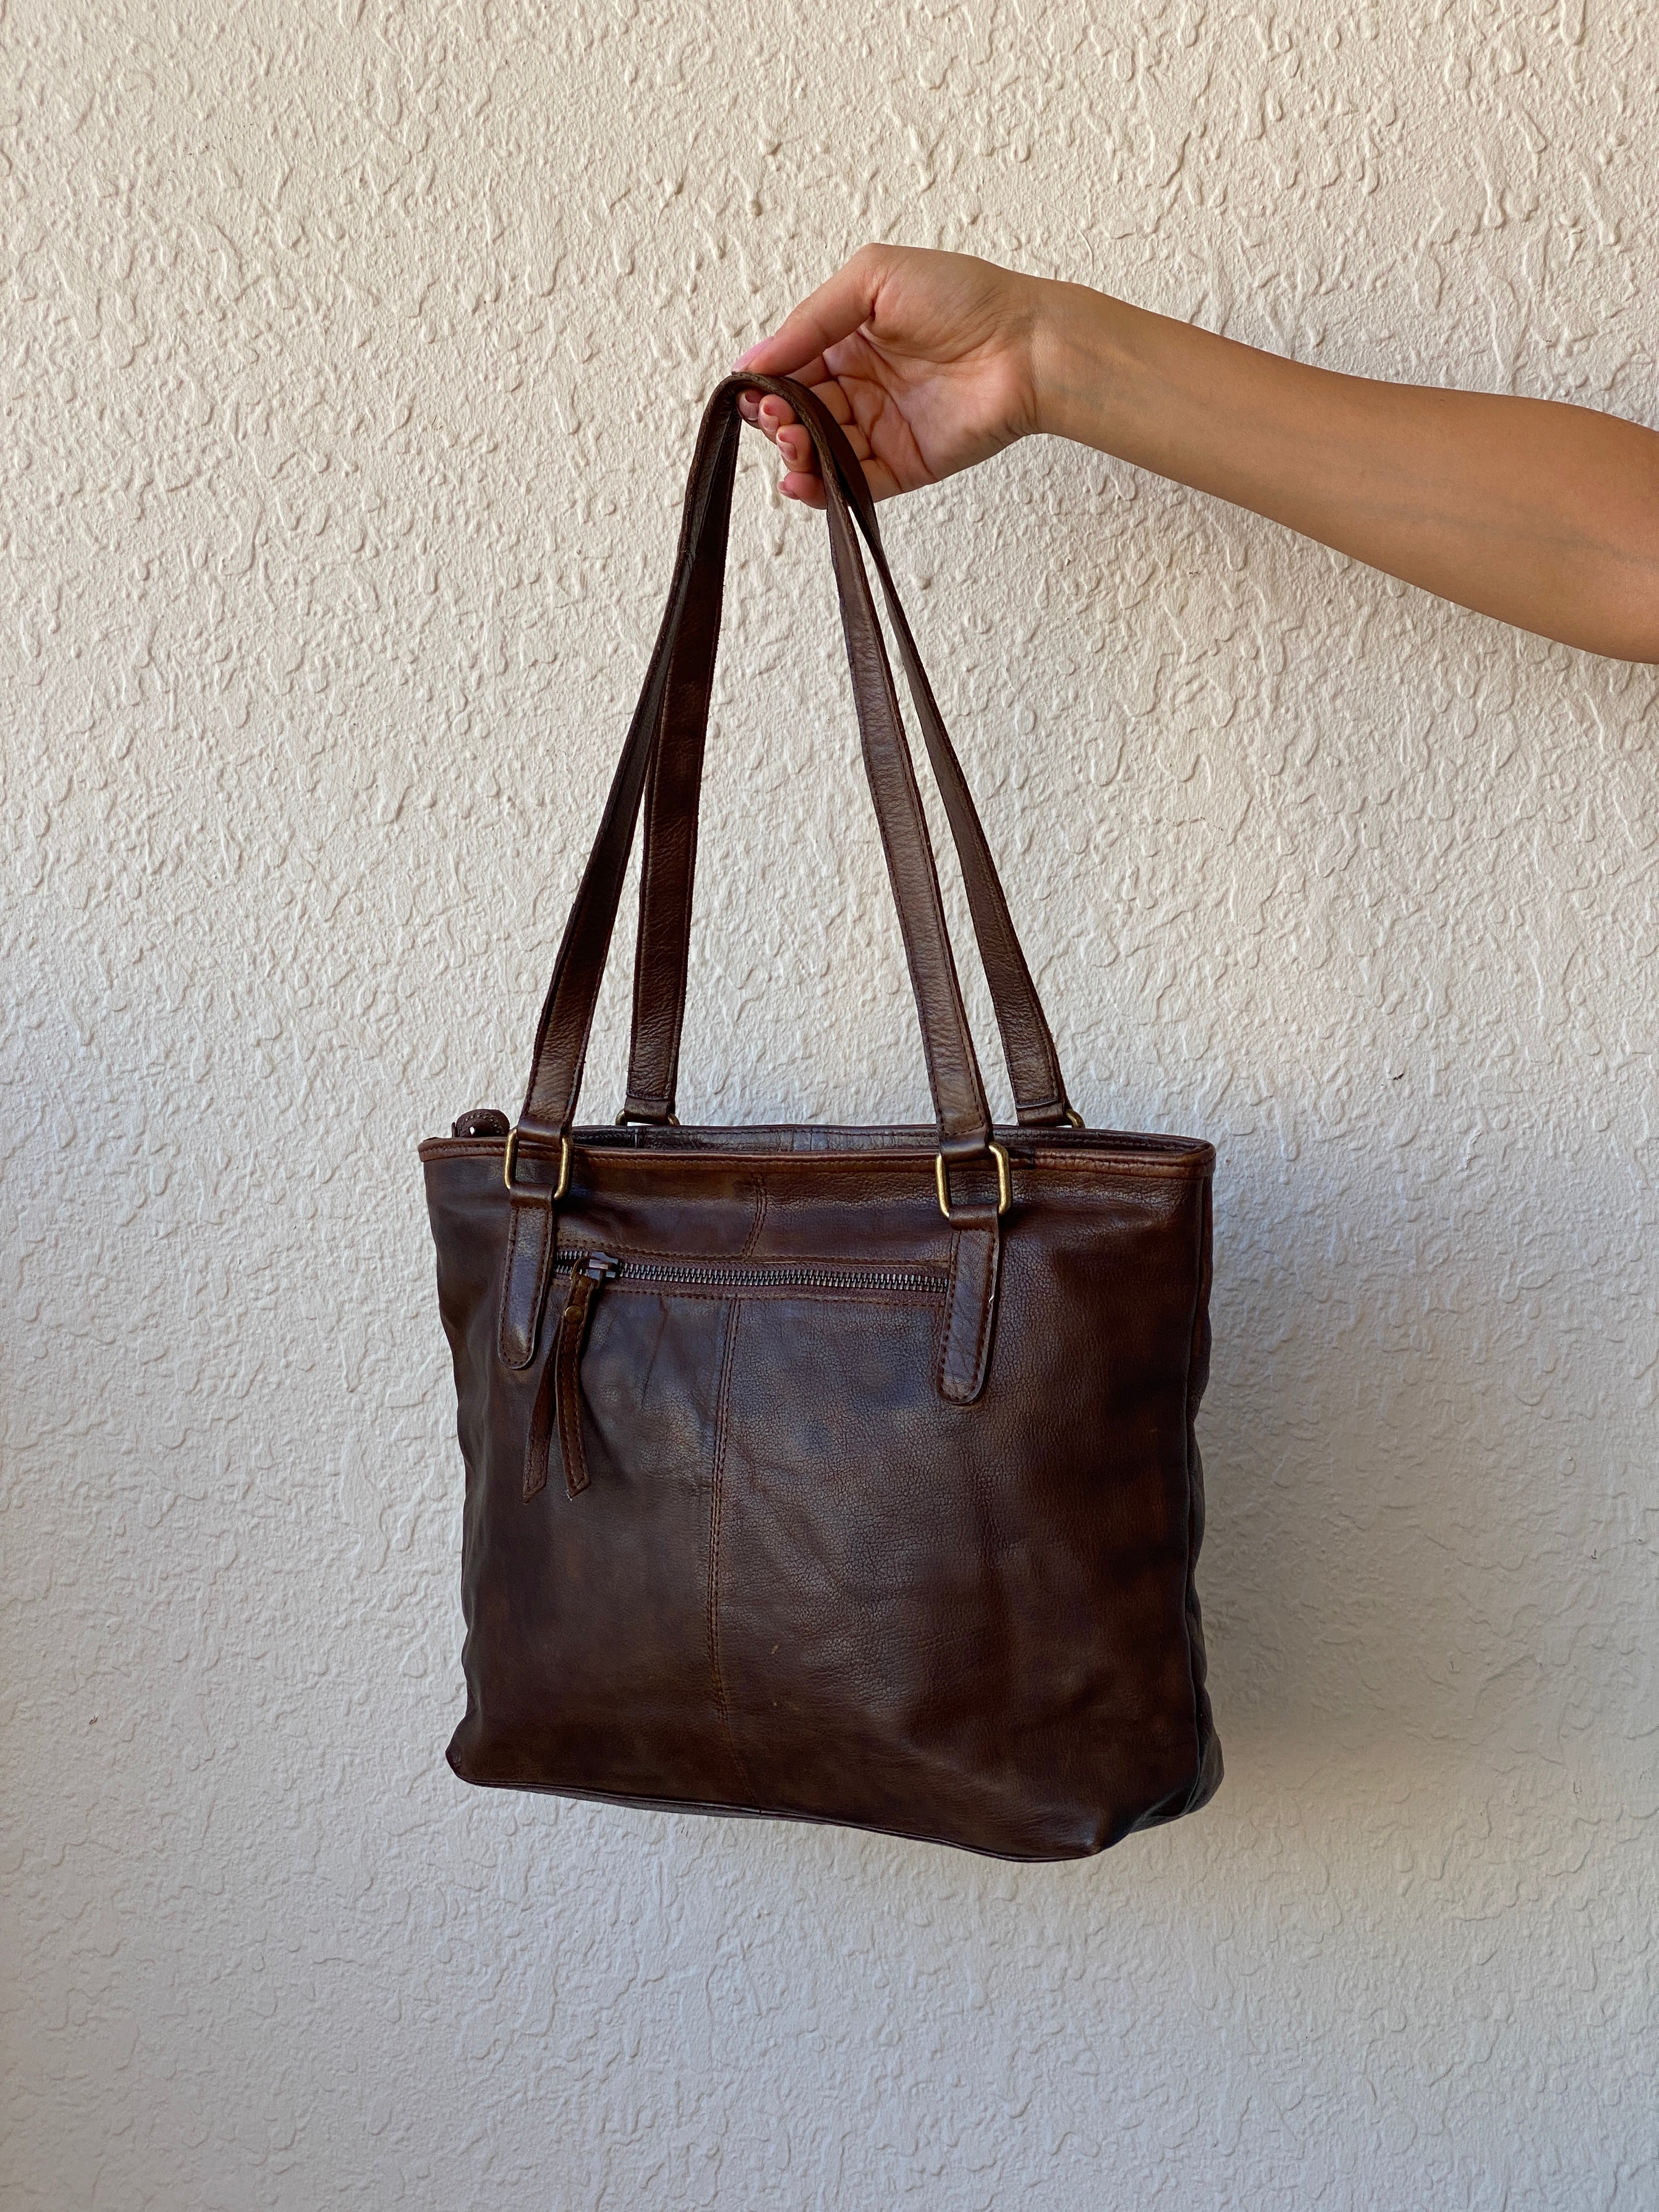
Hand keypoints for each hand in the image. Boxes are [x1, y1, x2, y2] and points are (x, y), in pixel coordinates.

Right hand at [732, 245, 1048, 507]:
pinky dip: (822, 490)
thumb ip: (812, 319)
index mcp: (849, 340)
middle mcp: (861, 386)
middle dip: (778, 420)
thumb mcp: (873, 280)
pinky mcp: (902, 466)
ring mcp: (880, 429)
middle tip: (777, 418)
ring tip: (793, 444)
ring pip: (820, 453)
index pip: (791, 367)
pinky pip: (852, 486)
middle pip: (799, 414)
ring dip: (795, 454)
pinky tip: (801, 482)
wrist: (1025, 346)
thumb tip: (756, 359)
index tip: (753, 391)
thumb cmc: (963, 298)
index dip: (767, 382)